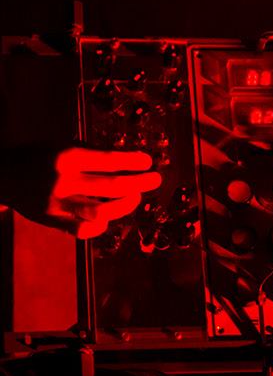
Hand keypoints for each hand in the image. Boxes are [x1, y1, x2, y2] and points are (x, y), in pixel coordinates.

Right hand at [2, 145, 160, 238]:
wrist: (5, 175)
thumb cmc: (42, 157)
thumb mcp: (65, 145)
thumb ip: (93, 153)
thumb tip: (131, 159)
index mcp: (68, 156)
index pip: (111, 160)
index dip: (134, 161)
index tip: (148, 162)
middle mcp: (64, 180)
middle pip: (113, 185)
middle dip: (140, 183)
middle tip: (155, 180)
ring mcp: (57, 202)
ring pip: (101, 210)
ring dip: (125, 205)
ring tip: (135, 197)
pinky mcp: (51, 219)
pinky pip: (81, 229)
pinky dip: (99, 226)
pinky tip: (109, 218)